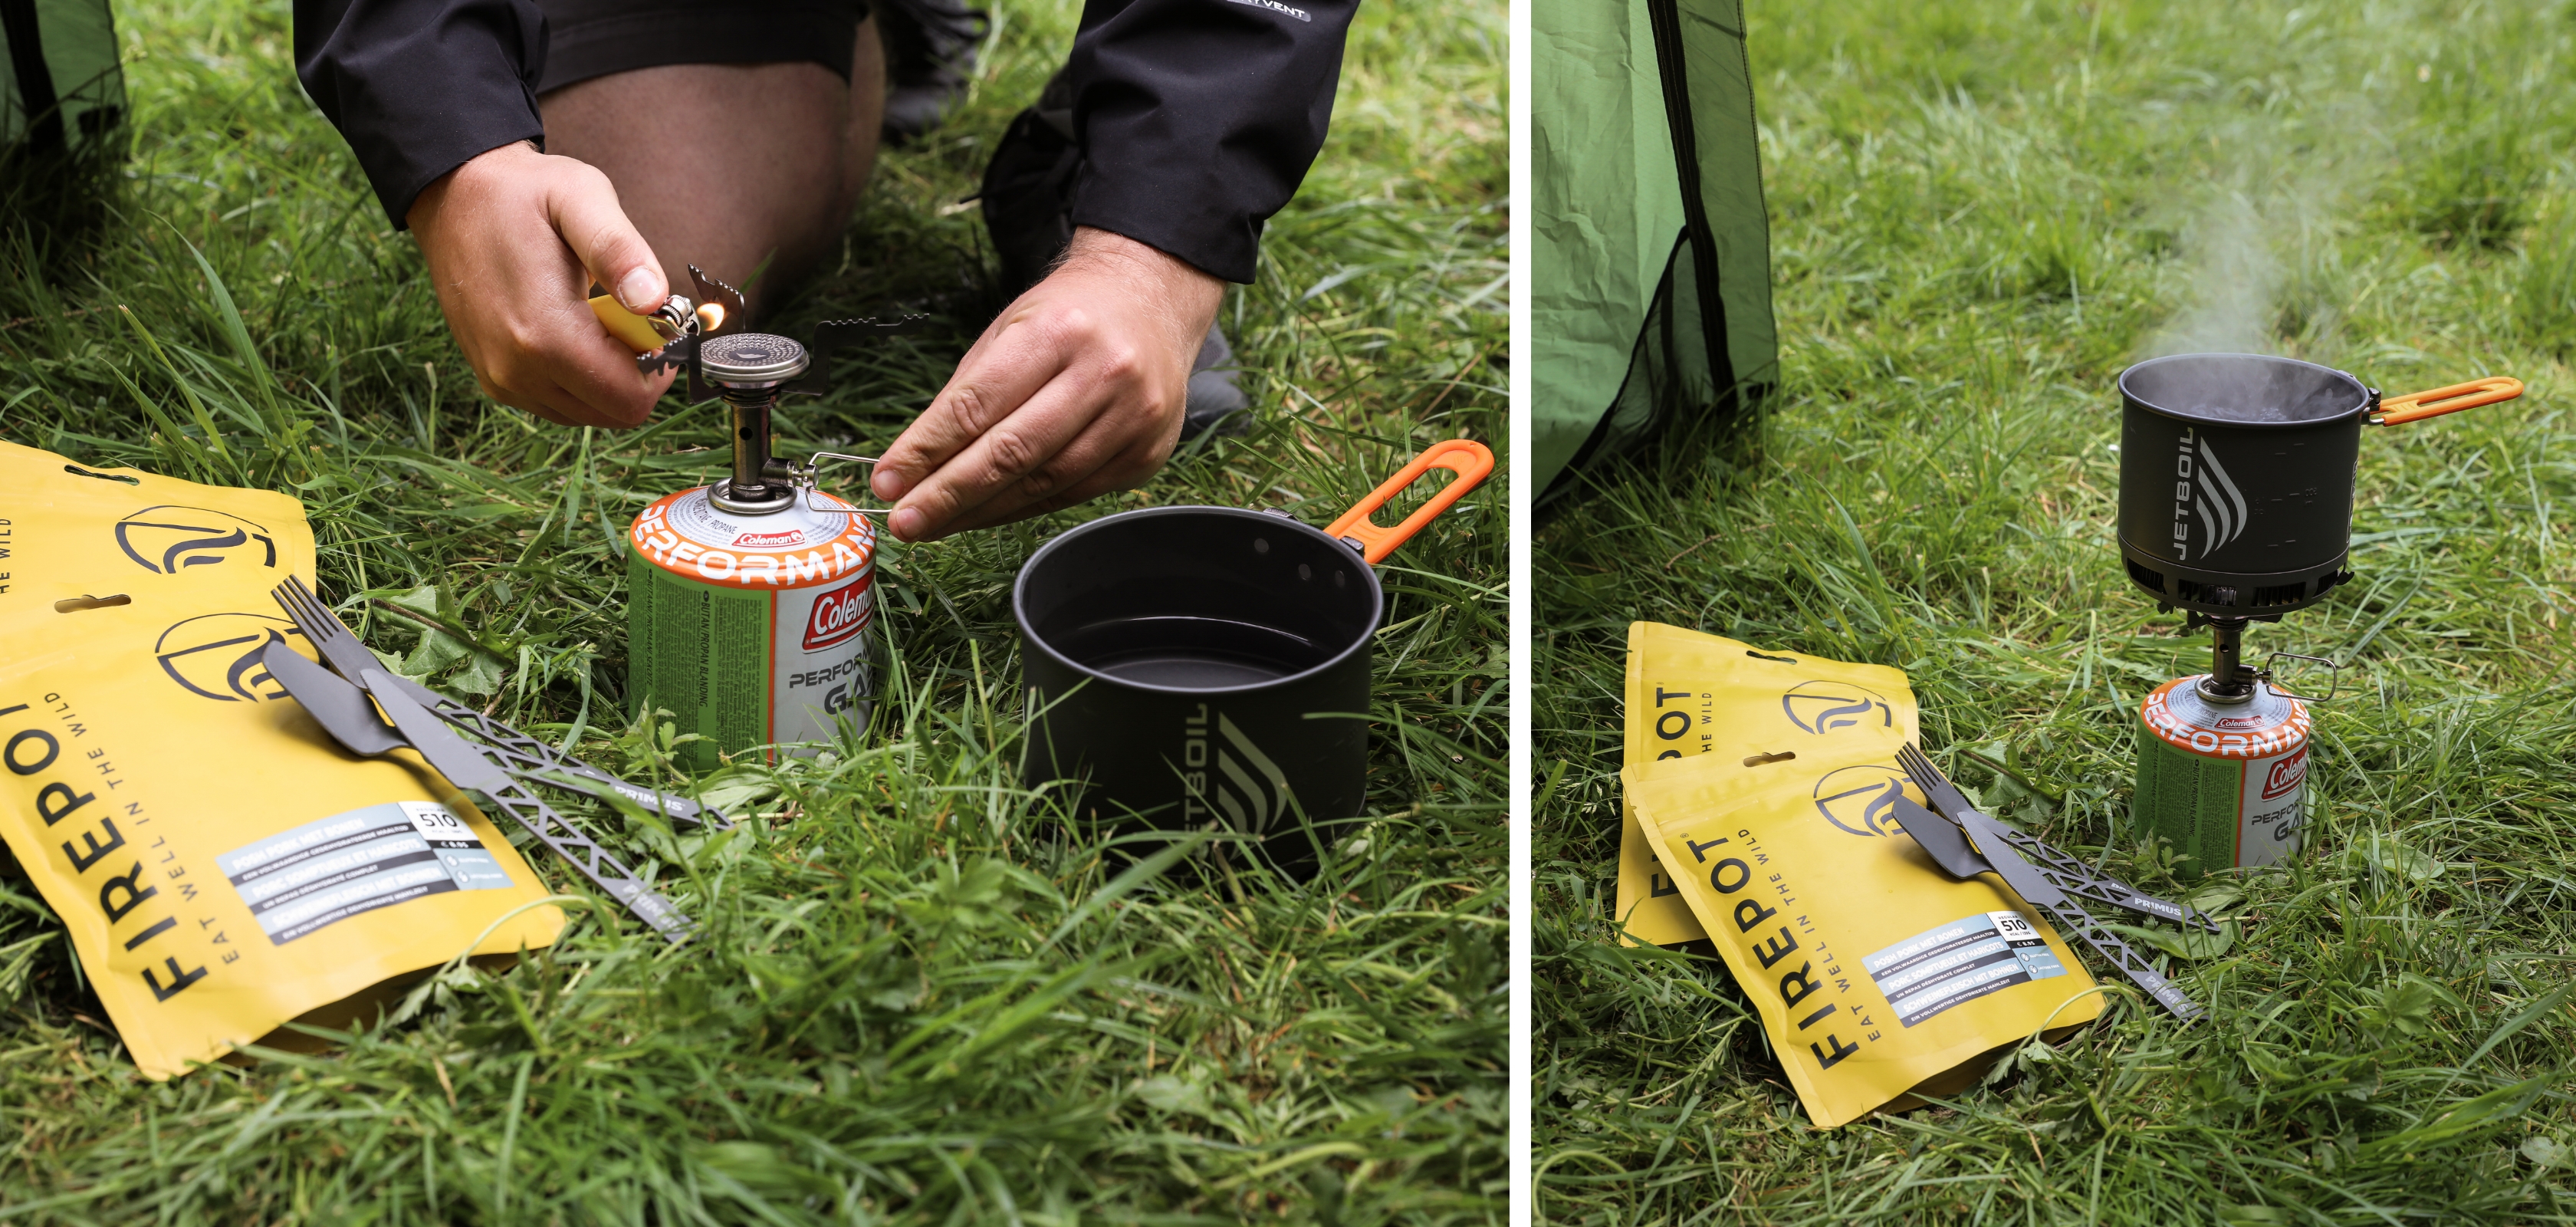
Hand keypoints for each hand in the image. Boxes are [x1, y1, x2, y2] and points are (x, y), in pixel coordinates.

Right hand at [407, 141, 675, 427]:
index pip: (632, 398)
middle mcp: (518, 371)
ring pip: (590, 412)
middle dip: (638, 370)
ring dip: (610, 374)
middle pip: (615, 412)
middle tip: (629, 315)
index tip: (659, 322)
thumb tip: (654, 299)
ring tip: (597, 316)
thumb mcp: (581, 197)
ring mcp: (502, 380)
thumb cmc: (523, 194)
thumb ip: (620, 250)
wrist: (453, 196)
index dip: (662, 365)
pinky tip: (575, 328)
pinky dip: (582, 377)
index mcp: (544, 334)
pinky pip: (561, 403)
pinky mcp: (496, 380)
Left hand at [868, 227, 1224, 540]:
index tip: (889, 481)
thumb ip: (966, 396)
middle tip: (906, 521)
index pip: (978, 405)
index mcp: (1058, 332)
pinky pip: (1074, 493)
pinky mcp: (1146, 452)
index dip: (927, 450)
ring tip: (938, 524)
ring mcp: (1133, 417)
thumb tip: (915, 463)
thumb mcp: (1008, 330)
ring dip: (983, 511)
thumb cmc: (1069, 314)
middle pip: (1012, 453)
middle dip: (949, 494)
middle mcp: (1103, 374)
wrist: (1150, 300)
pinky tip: (989, 513)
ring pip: (1044, 483)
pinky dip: (1024, 509)